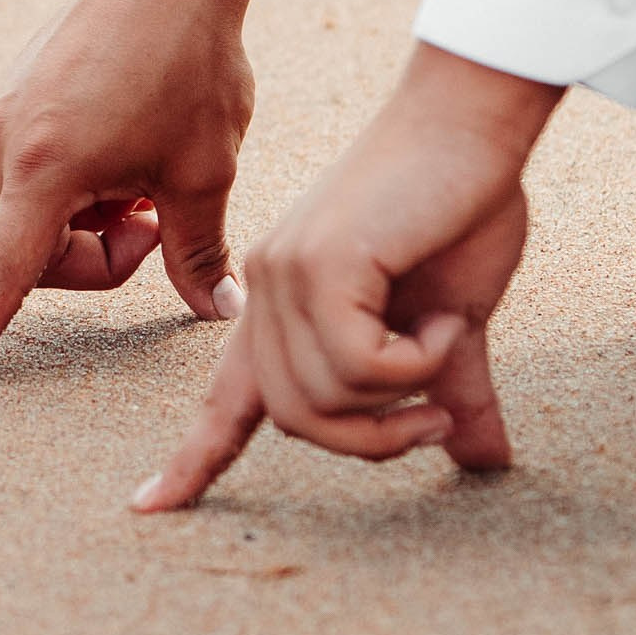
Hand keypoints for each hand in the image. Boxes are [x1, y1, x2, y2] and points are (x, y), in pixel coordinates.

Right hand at [0, 0, 292, 393]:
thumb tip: (221, 313)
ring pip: (40, 216)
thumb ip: (200, 254)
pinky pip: (37, 174)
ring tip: (148, 162)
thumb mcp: (207, 170)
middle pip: (39, 254)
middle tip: (161, 211)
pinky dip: (81, 179)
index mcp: (45, 168)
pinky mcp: (10, 99)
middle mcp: (3, 144)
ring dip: (95, 212)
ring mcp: (0, 118)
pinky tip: (125, 137)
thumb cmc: (192, 64)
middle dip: (102, 251)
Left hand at [131, 44, 562, 502]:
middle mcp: (267, 293)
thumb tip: (486, 462)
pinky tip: (443, 320)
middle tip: (437, 422)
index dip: (195, 460)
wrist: (473, 126)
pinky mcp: (318, 264)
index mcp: (284, 308)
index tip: (149, 508)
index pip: (228, 399)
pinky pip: (357, 365)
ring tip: (445, 343)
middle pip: (295, 421)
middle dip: (372, 443)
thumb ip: (450, 391)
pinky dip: (414, 364)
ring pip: (324, 400)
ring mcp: (284, 275)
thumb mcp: (454, 322)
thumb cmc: (462, 208)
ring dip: (402, 398)